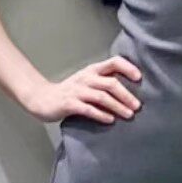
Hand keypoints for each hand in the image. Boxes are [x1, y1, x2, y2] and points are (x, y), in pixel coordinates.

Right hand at [26, 56, 142, 124]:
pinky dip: (101, 115)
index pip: (113, 62)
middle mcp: (86, 78)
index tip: (139, 78)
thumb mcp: (88, 82)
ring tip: (129, 115)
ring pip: (102, 97)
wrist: (42, 98)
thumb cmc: (70, 92)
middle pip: (111, 83)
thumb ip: (105, 83)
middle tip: (138, 106)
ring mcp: (77, 91)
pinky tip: (110, 120)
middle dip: (126, 95)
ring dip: (117, 106)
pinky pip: (88, 109)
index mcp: (92, 70)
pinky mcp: (69, 104)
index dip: (128, 68)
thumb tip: (130, 92)